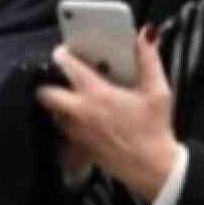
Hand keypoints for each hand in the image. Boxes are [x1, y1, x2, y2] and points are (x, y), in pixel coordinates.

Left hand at [37, 30, 179, 201]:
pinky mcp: (79, 150)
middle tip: (60, 82)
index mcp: (97, 94)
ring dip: (58, 107)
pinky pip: (63, 137)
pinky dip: (66, 129)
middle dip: (48, 85)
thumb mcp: (157, 92)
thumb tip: (146, 35)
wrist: (153, 169)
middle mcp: (81, 113)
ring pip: (53, 115)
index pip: (67, 66)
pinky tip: (81, 126)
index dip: (61, 55)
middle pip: (45, 95)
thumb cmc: (155, 130)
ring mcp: (77, 133)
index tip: (62, 52)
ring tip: (73, 102)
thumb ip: (148, 60)